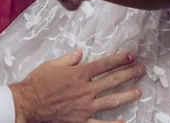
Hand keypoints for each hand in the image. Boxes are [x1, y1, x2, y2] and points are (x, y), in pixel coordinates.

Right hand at [10, 50, 142, 122]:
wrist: (28, 103)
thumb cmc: (37, 82)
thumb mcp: (52, 65)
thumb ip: (68, 59)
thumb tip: (80, 53)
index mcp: (79, 73)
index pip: (104, 65)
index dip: (119, 60)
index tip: (132, 56)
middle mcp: (85, 89)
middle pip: (112, 80)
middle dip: (129, 74)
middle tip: (141, 70)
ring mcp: (85, 106)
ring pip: (111, 100)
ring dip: (127, 95)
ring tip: (138, 91)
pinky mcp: (81, 120)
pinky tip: (125, 122)